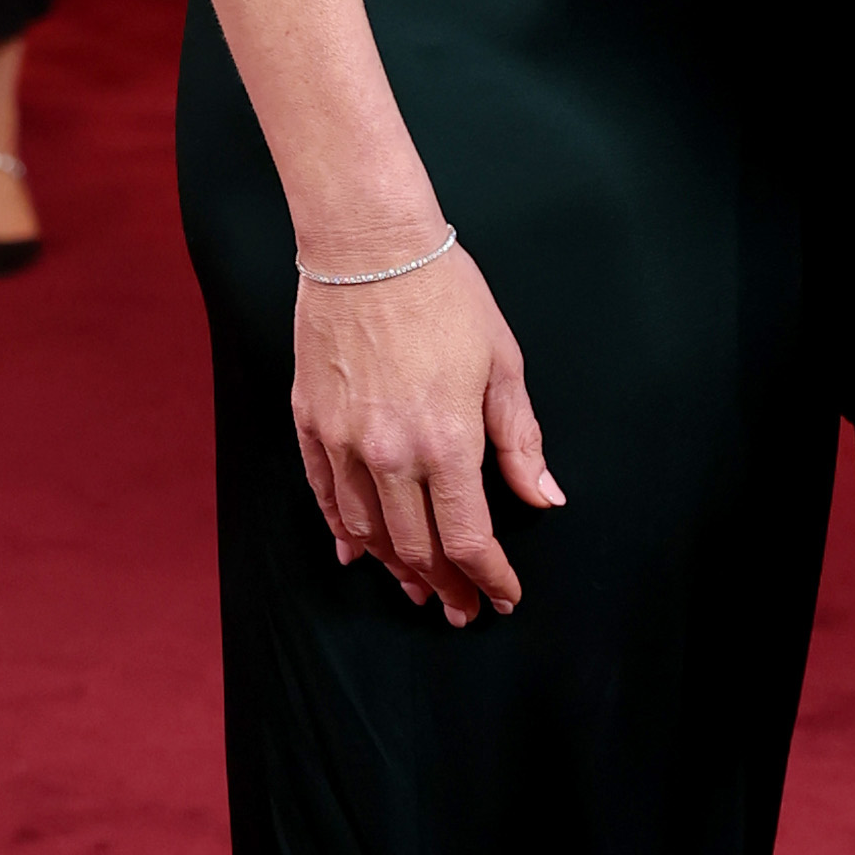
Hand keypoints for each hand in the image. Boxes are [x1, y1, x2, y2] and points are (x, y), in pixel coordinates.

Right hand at [294, 246, 562, 625]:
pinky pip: (324, 497)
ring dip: (395, 569)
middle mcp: (389, 453)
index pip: (468, 538)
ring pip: (366, 532)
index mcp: (446, 441)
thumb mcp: (503, 365)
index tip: (504, 596)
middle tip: (462, 608)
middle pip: (416, 548)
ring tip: (417, 588)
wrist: (368, 246)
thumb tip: (544, 497)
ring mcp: (342, 441)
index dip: (490, 577)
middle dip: (445, 587)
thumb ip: (519, 441)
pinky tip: (356, 552)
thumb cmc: (445, 296)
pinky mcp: (310, 423)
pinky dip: (342, 532)